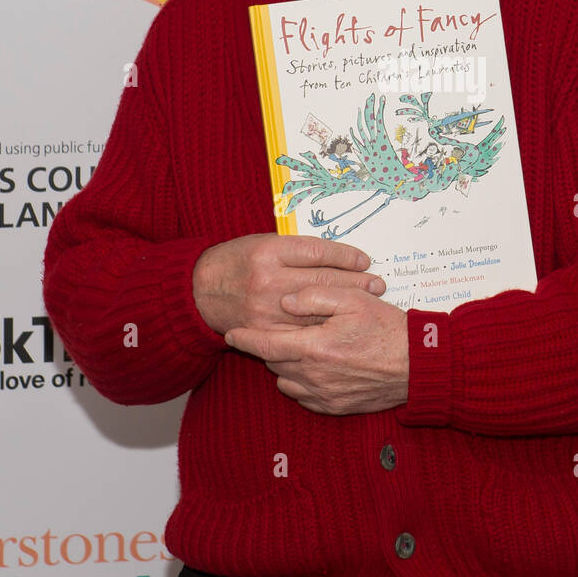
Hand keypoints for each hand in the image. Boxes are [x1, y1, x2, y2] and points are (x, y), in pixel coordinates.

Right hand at [192, 234, 384, 335]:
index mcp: (268, 251)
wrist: (200, 291)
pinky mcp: (263, 332)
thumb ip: (298, 250)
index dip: (345, 256)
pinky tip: (339, 326)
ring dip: (345, 307)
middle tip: (377, 285)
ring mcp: (265, 310)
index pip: (317, 252)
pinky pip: (298, 332)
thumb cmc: (238, 262)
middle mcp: (267, 280)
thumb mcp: (264, 243)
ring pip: (314, 310)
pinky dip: (322, 329)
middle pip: (321, 282)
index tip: (365, 260)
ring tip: (369, 304)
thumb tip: (341, 255)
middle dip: (355, 284)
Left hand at [224, 285, 408, 414]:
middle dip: (269, 347)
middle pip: (273, 362)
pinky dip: (300, 383)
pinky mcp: (335, 407)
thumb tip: (286, 301)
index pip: (266, 344)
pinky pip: (303, 397)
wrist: (418, 366)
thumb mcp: (355, 299)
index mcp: (315, 348)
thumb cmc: (388, 328)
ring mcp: (324, 395)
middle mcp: (314, 376)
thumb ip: (316, 296)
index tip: (231, 333)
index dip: (245, 338)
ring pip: (286, 381)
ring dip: (284, 365)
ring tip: (298, 348)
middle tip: (275, 331)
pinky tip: (312, 368)